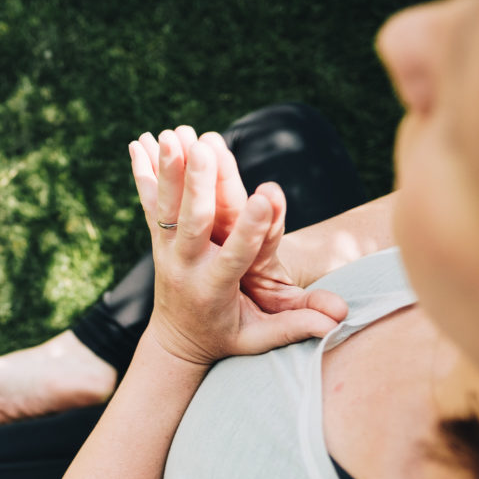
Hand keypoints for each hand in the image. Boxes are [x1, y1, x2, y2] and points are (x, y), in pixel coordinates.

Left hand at [129, 130, 342, 364]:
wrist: (175, 345)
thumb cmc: (225, 338)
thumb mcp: (258, 340)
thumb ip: (294, 327)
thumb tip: (339, 323)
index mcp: (214, 289)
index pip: (235, 256)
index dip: (251, 228)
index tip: (266, 195)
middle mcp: (186, 267)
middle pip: (193, 222)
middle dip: (201, 185)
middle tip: (206, 147)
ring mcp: (166, 252)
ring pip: (167, 207)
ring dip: (170, 169)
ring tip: (172, 133)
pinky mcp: (157, 240)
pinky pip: (148, 203)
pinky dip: (143, 172)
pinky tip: (139, 140)